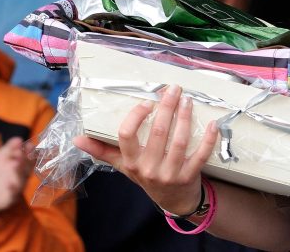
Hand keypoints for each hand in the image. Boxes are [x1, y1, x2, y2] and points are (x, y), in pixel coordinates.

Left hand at [0, 136, 34, 219]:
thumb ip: (7, 150)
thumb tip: (18, 138)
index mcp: (19, 166)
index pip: (28, 157)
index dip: (30, 151)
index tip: (30, 144)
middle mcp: (21, 176)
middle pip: (26, 167)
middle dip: (25, 159)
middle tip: (23, 151)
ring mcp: (17, 187)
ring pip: (21, 179)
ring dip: (19, 171)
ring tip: (16, 163)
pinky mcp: (10, 198)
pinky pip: (12, 194)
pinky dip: (12, 189)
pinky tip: (9, 184)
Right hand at [73, 84, 218, 215]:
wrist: (172, 200)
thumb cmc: (146, 175)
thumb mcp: (123, 165)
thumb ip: (102, 151)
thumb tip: (77, 138)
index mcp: (131, 162)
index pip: (127, 136)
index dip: (136, 117)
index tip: (146, 102)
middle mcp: (149, 169)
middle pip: (158, 133)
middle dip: (167, 107)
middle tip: (173, 89)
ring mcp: (170, 174)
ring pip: (179, 142)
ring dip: (185, 118)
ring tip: (187, 100)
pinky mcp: (189, 176)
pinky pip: (200, 155)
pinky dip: (208, 139)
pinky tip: (212, 124)